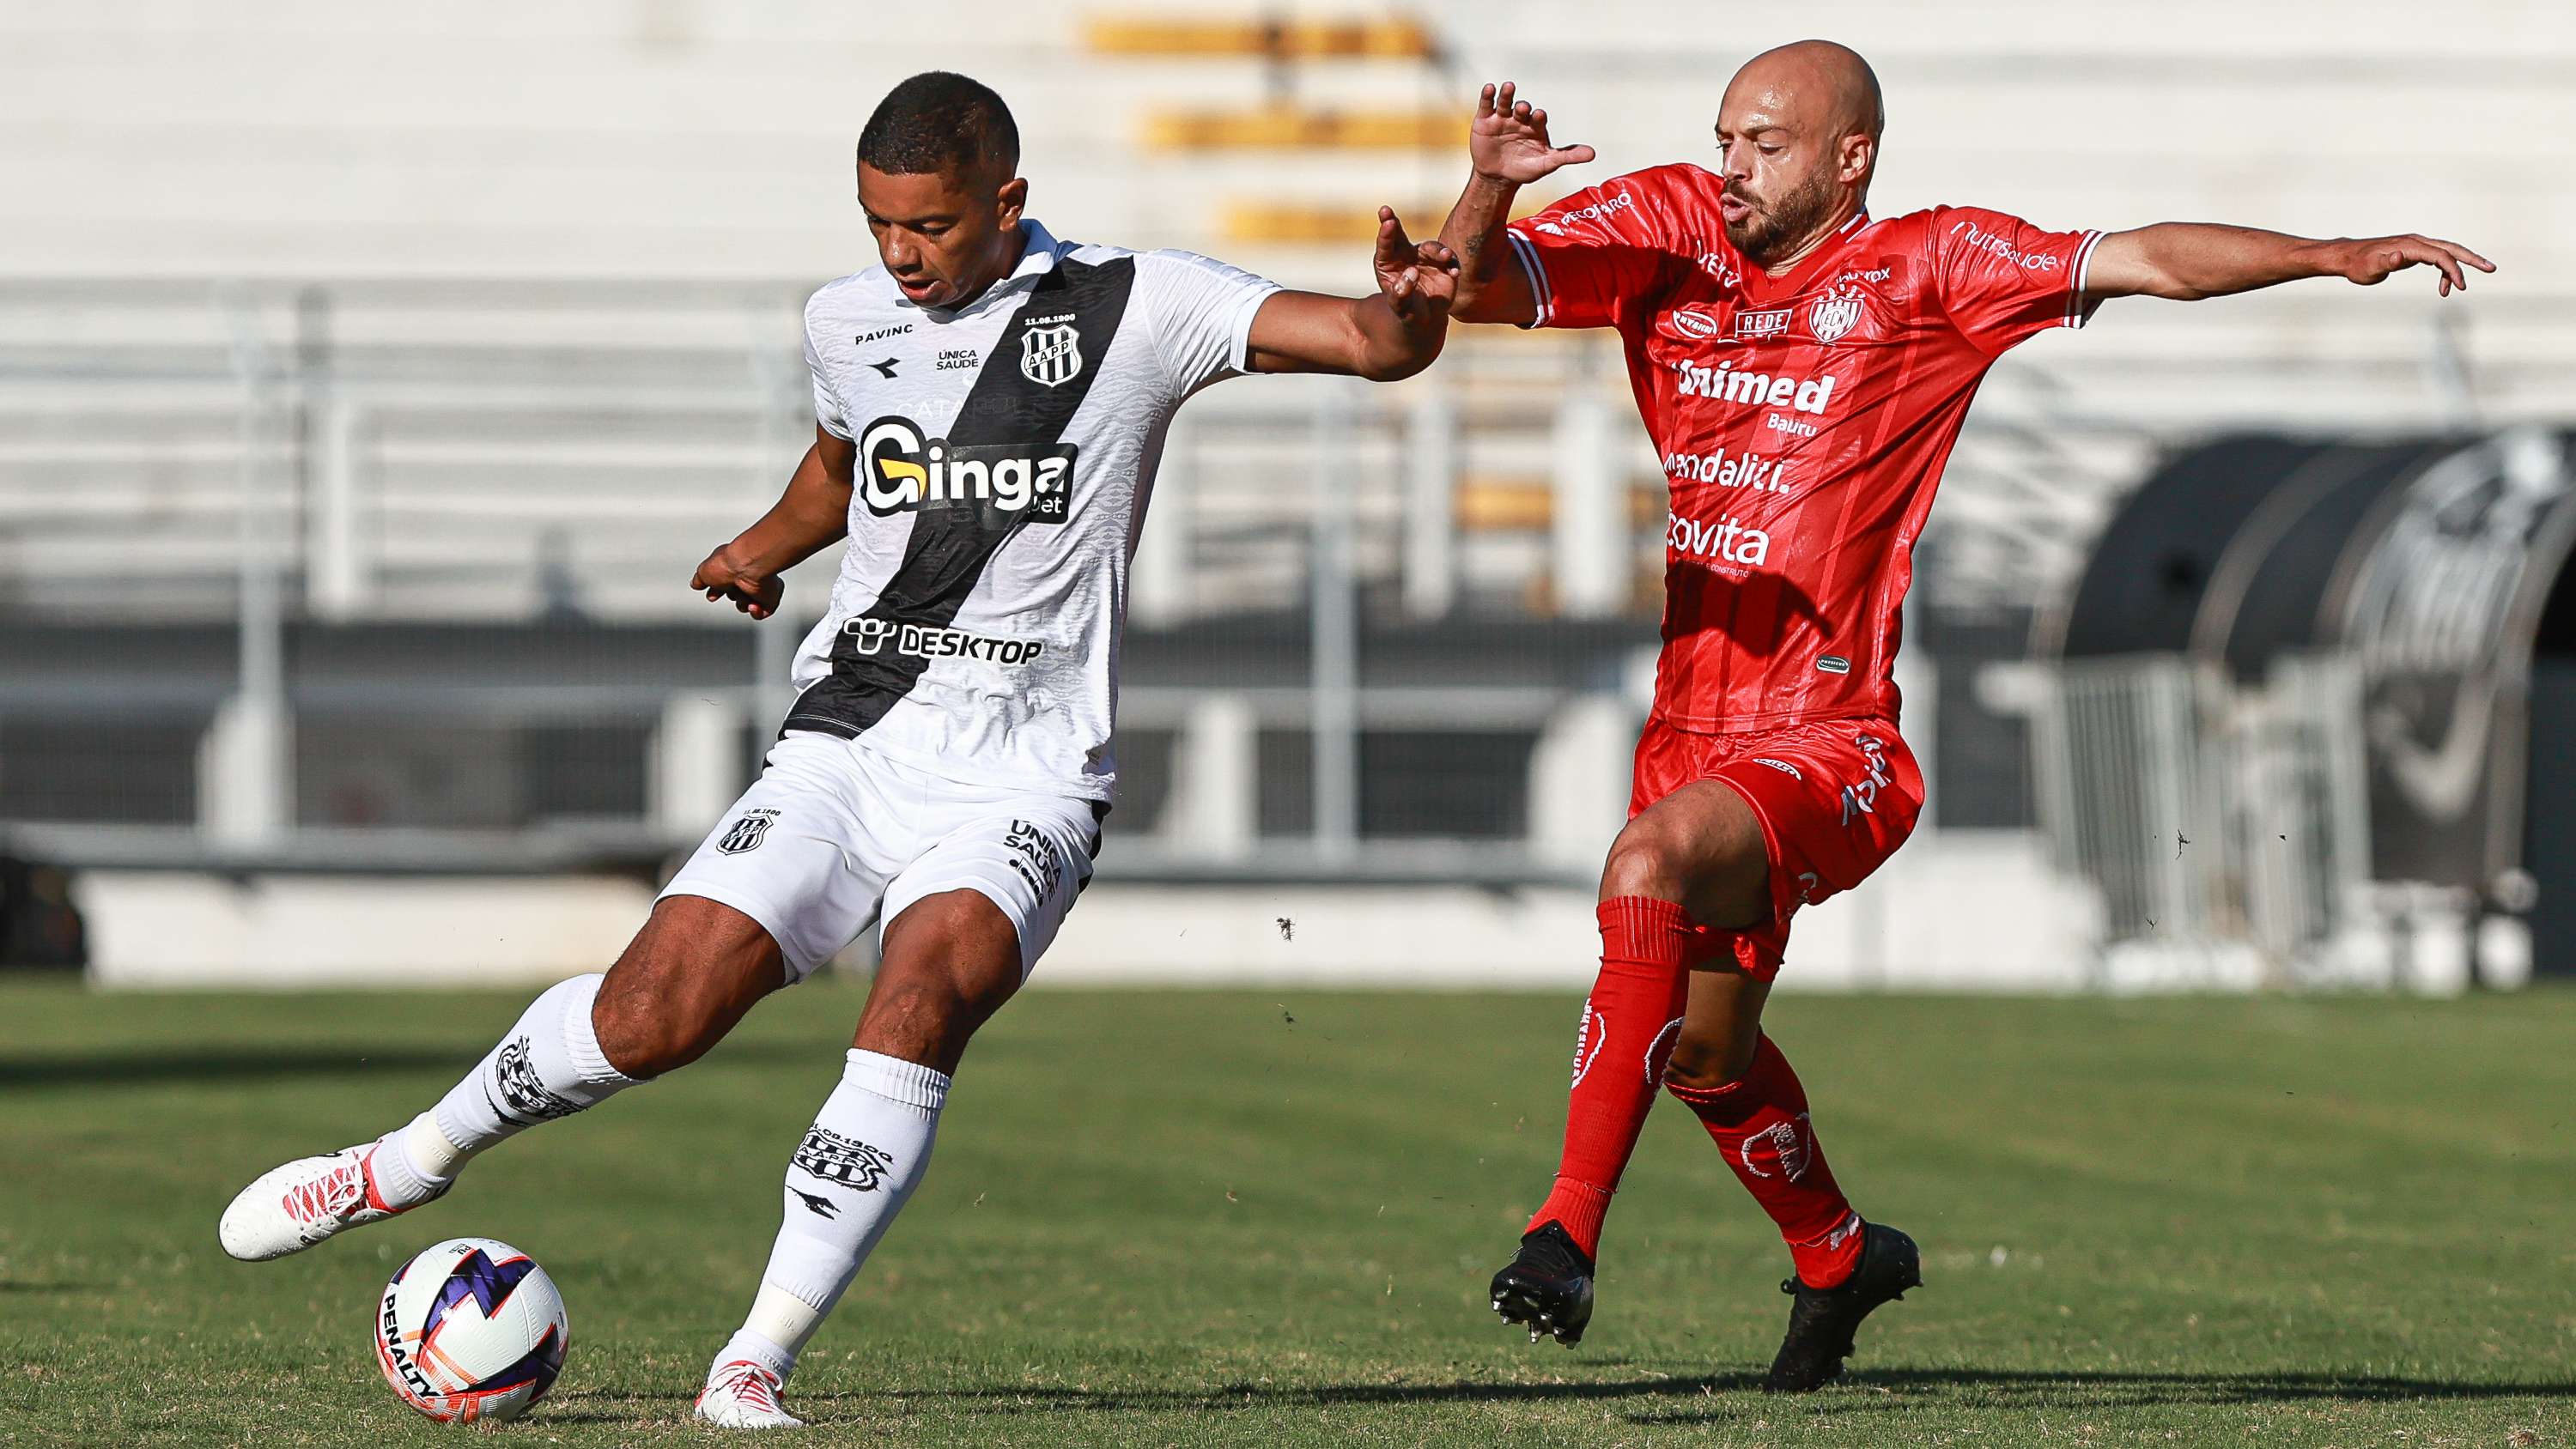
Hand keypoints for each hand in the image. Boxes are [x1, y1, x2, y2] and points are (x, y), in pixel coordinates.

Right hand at [690, 544, 782, 618]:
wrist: (748, 565)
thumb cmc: (727, 564)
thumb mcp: (705, 571)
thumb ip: (700, 578)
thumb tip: (695, 584)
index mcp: (732, 567)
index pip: (723, 583)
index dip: (716, 591)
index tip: (713, 596)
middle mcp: (746, 576)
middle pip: (734, 595)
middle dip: (731, 595)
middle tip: (730, 590)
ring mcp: (759, 586)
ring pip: (746, 605)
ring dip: (742, 602)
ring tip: (743, 592)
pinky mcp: (770, 596)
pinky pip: (763, 612)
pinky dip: (756, 612)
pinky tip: (753, 604)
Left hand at [1371, 207, 1458, 325]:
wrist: (1427, 318)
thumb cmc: (1408, 311)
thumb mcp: (1401, 307)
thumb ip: (1401, 293)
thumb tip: (1412, 273)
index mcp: (1389, 263)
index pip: (1385, 246)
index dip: (1386, 233)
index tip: (1387, 222)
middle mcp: (1406, 255)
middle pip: (1400, 236)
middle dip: (1393, 224)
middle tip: (1386, 212)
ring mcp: (1426, 258)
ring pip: (1431, 248)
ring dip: (1438, 250)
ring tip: (1445, 256)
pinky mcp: (1444, 265)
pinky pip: (1450, 261)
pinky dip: (1453, 265)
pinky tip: (1455, 273)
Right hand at [1469, 81, 1594, 185]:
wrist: (1498, 177)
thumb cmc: (1525, 169)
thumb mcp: (1548, 163)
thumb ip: (1568, 156)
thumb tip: (1593, 154)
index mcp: (1535, 127)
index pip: (1539, 118)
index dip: (1539, 117)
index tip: (1539, 116)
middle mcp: (1520, 119)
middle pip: (1522, 109)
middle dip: (1523, 108)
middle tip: (1523, 108)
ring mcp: (1502, 118)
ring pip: (1505, 103)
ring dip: (1507, 94)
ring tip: (1509, 86)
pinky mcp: (1485, 120)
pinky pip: (1487, 105)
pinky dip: (1488, 96)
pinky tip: (1490, 88)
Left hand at [2330, 234, 2495, 295]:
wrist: (2348, 257)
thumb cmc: (2358, 264)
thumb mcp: (2370, 267)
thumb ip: (2386, 262)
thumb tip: (2399, 257)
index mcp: (2411, 245)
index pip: (2440, 255)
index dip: (2453, 270)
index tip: (2460, 287)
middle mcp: (2417, 242)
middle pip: (2451, 248)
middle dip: (2472, 259)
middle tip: (2491, 268)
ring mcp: (2416, 246)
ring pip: (2446, 253)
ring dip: (2459, 267)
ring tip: (2462, 287)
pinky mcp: (2414, 252)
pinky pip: (2436, 259)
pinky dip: (2444, 271)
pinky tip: (2444, 287)